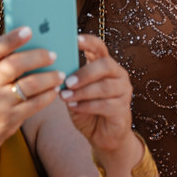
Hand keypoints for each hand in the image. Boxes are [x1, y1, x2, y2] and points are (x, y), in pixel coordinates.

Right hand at [0, 28, 64, 160]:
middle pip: (15, 65)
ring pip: (30, 84)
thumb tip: (31, 41)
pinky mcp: (8, 119)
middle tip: (53, 55)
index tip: (29, 30)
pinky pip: (34, 104)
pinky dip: (48, 95)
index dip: (11, 39)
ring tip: (60, 74)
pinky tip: (54, 90)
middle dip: (38, 57)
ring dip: (49, 77)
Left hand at [59, 33, 132, 155]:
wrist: (102, 136)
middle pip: (105, 65)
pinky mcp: (123, 109)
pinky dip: (87, 105)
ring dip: (83, 92)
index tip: (75, 40)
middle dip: (85, 73)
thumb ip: (70, 80)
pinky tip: (74, 107)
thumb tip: (54, 69)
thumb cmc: (87, 109)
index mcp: (105, 65)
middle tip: (68, 81)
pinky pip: (105, 104)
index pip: (100, 47)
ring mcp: (123, 91)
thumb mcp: (75, 92)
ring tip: (66, 96)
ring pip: (105, 86)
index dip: (89, 42)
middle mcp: (118, 74)